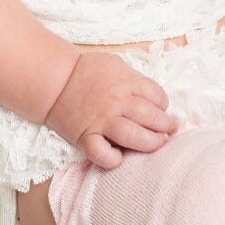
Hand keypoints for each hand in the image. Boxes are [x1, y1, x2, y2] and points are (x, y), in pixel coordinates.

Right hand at [43, 51, 180, 168]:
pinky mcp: (86, 137)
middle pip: (151, 117)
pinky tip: (119, 157)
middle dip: (166, 125)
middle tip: (170, 130)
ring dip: (151, 143)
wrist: (54, 80)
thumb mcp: (115, 64)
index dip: (164, 104)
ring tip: (158, 143)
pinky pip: (102, 154)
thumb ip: (134, 79)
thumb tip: (152, 96)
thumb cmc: (86, 71)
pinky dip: (113, 160)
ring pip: (134, 137)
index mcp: (126, 82)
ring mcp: (102, 121)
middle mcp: (117, 102)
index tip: (162, 109)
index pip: (157, 95)